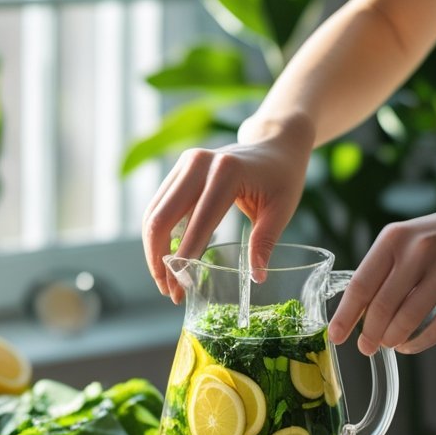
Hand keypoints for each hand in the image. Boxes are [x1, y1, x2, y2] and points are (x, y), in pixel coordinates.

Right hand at [141, 127, 310, 302]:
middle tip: (168, 291)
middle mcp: (199, 163)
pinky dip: (157, 235)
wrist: (275, 144)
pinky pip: (158, 206)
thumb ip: (264, 242)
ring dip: (153, 250)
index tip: (181, 289)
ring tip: (165, 280)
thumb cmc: (282, 177)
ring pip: (153, 214)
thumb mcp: (282, 210)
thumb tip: (256, 278)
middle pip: (160, 219)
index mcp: (226, 172)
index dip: (185, 260)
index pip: (196, 224)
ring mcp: (185, 163)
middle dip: (159, 259)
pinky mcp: (179, 168)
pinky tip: (166, 258)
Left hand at [327, 185, 435, 353]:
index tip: (335, 335)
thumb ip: (386, 267)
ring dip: (392, 339)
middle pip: (382, 307)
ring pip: (407, 321)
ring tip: (388, 344)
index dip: (345, 315)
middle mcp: (421, 252)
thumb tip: (358, 310)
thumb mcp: (413, 236)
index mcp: (397, 237)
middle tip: (365, 347)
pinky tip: (409, 345)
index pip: (361, 284)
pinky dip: (419, 343)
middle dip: (369, 334)